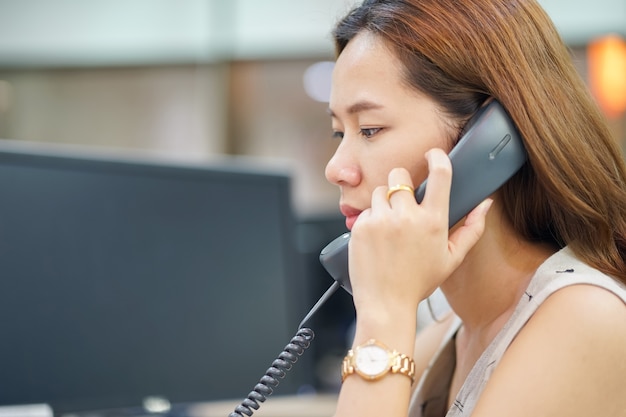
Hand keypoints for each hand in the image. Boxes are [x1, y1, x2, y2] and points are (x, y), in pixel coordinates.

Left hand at [348, 148, 491, 314]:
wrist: (386, 303)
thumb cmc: (419, 282)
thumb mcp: (451, 259)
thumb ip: (471, 229)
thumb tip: (486, 204)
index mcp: (433, 221)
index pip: (439, 175)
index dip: (437, 157)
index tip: (433, 154)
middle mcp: (406, 217)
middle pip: (398, 175)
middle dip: (400, 182)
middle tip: (402, 201)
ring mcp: (381, 220)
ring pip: (379, 191)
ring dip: (384, 202)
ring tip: (389, 226)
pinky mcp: (360, 227)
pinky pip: (365, 210)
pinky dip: (370, 219)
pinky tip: (376, 239)